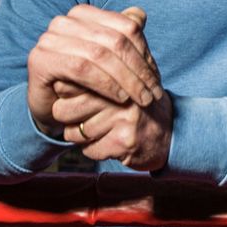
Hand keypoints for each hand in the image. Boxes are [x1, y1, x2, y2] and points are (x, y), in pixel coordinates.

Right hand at [27, 6, 162, 134]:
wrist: (50, 107)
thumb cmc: (83, 82)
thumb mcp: (108, 58)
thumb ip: (123, 35)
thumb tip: (140, 14)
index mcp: (83, 14)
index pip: (127, 27)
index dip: (146, 53)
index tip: (157, 78)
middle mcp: (64, 22)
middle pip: (116, 41)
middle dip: (140, 70)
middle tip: (154, 93)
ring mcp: (49, 39)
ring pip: (101, 55)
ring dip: (127, 80)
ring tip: (142, 99)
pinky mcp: (40, 60)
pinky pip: (82, 69)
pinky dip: (106, 84)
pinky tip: (120, 98)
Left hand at [54, 89, 173, 170]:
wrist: (170, 134)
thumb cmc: (134, 107)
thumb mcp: (117, 83)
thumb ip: (89, 78)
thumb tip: (56, 82)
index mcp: (116, 76)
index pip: (67, 85)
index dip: (66, 97)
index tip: (79, 98)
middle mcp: (121, 93)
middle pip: (64, 109)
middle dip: (68, 119)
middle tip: (87, 118)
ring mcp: (123, 116)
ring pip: (74, 132)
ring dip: (81, 136)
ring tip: (102, 130)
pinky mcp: (124, 140)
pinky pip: (88, 150)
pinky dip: (94, 150)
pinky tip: (111, 142)